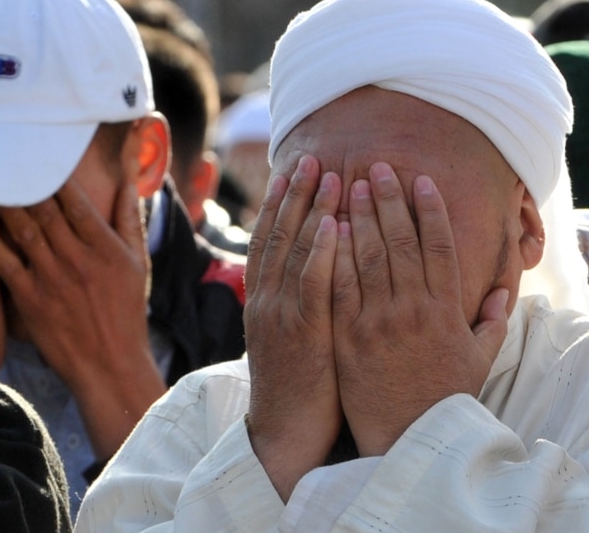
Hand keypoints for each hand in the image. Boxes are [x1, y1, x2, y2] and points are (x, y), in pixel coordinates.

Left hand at [0, 180, 158, 458]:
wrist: (111, 365)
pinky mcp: (32, 301)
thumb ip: (128, 217)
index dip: (52, 173)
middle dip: (21, 180)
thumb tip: (131, 177)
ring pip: (23, 231)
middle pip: (44, 209)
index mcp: (104, 246)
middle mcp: (77, 258)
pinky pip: (7, 266)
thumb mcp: (137, 260)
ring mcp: (52, 279)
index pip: (74, 200)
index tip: (33, 150)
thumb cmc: (126, 310)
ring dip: (1, 203)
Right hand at [243, 155, 342, 501]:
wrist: (283, 436)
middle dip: (294, 195)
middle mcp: (266, 303)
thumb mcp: (290, 342)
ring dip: (309, 211)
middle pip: (277, 237)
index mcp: (262, 303)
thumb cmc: (297, 392)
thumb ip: (298, 307)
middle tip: (311, 158)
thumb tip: (314, 279)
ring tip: (327, 175)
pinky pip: (311, 287)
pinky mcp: (302, 336)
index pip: (268, 242)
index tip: (291, 172)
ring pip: (293, 253)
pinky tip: (331, 226)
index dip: (279, 205)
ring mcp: (280, 317)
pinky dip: (318, 253)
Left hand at [333, 163, 508, 455]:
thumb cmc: (443, 397)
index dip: (431, 210)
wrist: (408, 436)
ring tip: (348, 184)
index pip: (439, 247)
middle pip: (399, 241)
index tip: (422, 181)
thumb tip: (503, 289)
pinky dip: (332, 254)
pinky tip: (326, 227)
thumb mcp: (478, 359)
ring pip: (366, 257)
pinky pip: (337, 286)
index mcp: (446, 309)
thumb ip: (491, 320)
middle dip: (388, 200)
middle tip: (375, 166)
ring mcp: (377, 320)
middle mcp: (412, 309)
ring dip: (358, 216)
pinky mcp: (346, 335)